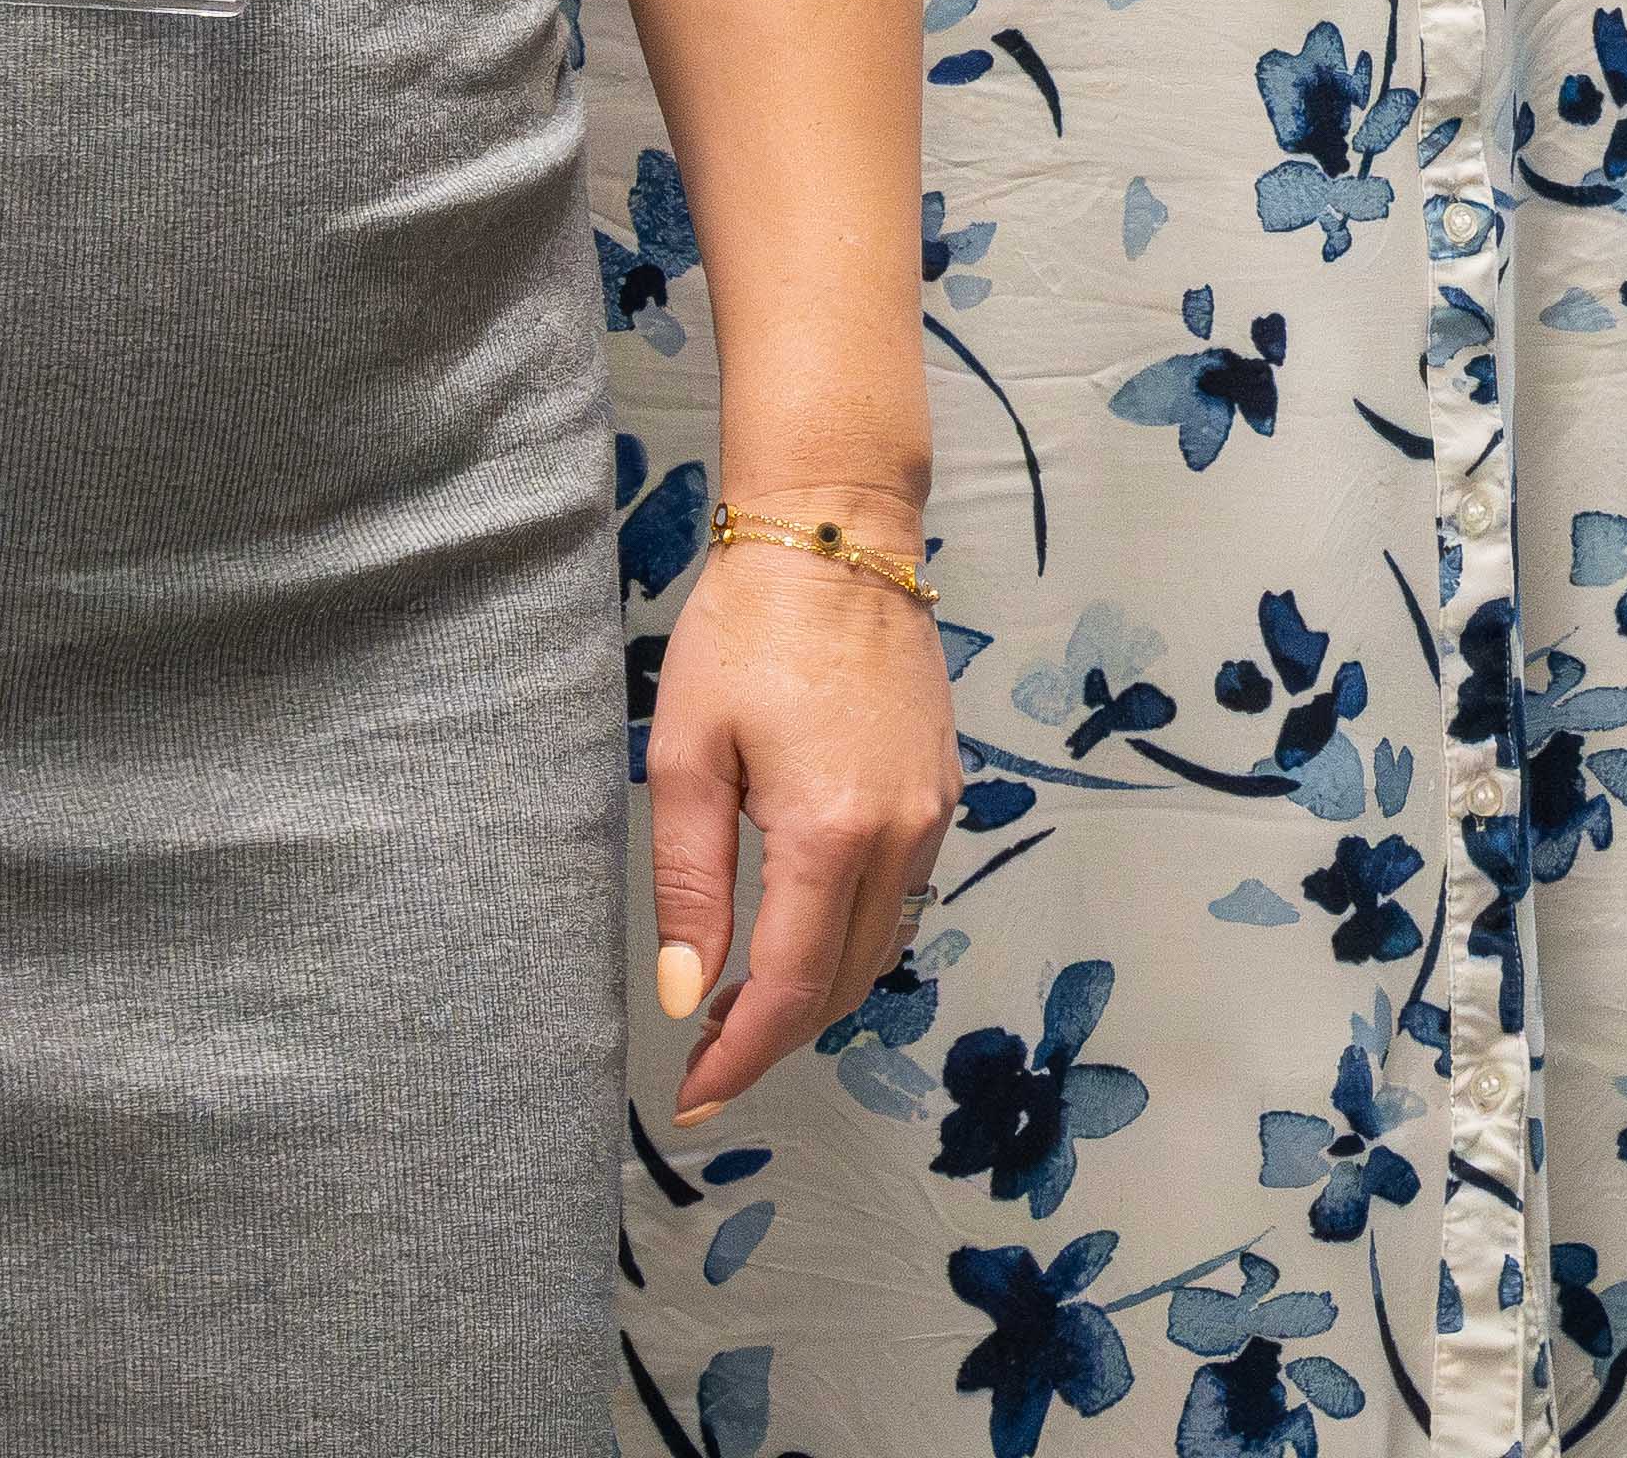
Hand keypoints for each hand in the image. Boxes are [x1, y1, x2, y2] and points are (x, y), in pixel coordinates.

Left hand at [645, 508, 957, 1124]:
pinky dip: (851, 941)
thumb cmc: (746, 631)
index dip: (738, 1056)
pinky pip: (903, 897)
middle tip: (703, 1060)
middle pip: (842, 983)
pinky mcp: (942, 787)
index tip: (691, 1092)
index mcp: (829, 832)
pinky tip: (798, 936)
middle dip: (774, 1040)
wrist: (839, 534)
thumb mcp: (687, 755)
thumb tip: (685, 990)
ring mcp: (932, 811)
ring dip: (815, 995)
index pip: (788, 987)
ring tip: (739, 1010)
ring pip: (880, 947)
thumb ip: (688, 883)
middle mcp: (899, 834)